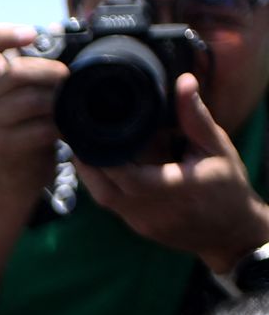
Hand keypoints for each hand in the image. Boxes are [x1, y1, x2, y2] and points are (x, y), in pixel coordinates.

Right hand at [0, 24, 66, 196]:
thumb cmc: (28, 121)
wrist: (15, 172)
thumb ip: (39, 61)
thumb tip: (61, 29)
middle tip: (69, 78)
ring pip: (31, 100)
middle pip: (16, 72)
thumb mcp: (28, 87)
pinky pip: (39, 128)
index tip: (30, 34)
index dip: (0, 35)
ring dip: (59, 101)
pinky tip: (67, 127)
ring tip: (71, 105)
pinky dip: (60, 126)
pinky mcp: (2, 145)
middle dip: (51, 72)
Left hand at [74, 73, 268, 269]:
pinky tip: (108, 166)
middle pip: (103, 190)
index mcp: (175, 188)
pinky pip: (112, 206)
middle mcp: (152, 210)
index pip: (126, 176)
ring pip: (102, 199)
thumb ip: (196, 118)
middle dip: (88, 162)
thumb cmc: (228, 187)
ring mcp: (141, 223)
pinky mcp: (137, 228)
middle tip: (81, 136)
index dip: (103, 155)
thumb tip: (183, 82)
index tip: (92, 131)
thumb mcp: (217, 148)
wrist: (232, 232)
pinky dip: (105, 185)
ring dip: (93, 174)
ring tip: (91, 146)